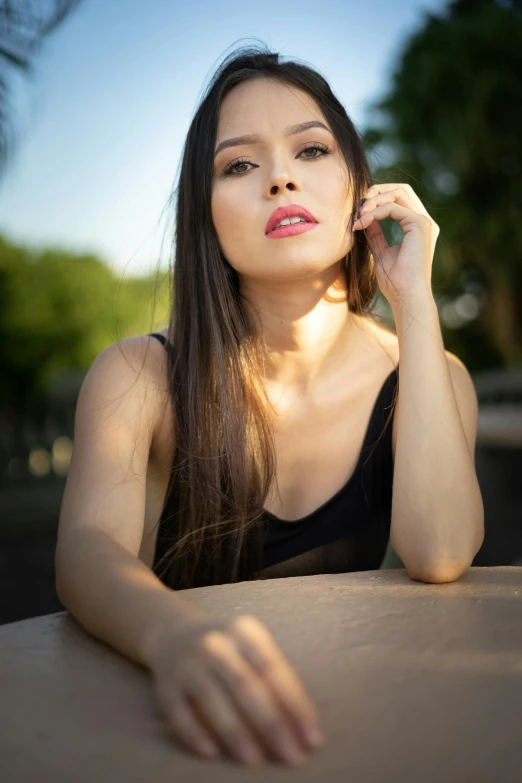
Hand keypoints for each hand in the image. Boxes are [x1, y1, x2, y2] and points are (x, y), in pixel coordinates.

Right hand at [149, 612, 323, 765]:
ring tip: (255, 760)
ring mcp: (188, 664)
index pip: (274, 669)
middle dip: (271, 724)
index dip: (295, 705)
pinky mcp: (166, 686)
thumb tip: (303, 728)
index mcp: (244, 632)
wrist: (175, 635)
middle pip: (245, 686)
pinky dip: (195, 734)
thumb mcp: (252, 649)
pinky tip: (211, 753)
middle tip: (291, 756)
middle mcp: (215, 644)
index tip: (311, 739)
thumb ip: (275, 680)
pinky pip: (179, 713)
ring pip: (213, 700)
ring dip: (235, 732)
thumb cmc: (229, 651)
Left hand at [352, 183, 439, 307]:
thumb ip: (375, 234)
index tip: (358, 213)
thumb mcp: (380, 252)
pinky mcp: (419, 224)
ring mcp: (423, 222)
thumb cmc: (395, 282)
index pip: (400, 198)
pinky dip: (373, 213)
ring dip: (372, 202)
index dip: (378, 199)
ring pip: (396, 194)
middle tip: (357, 208)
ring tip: (357, 218)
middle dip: (376, 193)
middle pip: (400, 190)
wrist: (406, 297)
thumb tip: (364, 219)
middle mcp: (423, 221)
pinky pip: (392, 207)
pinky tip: (361, 224)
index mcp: (417, 227)